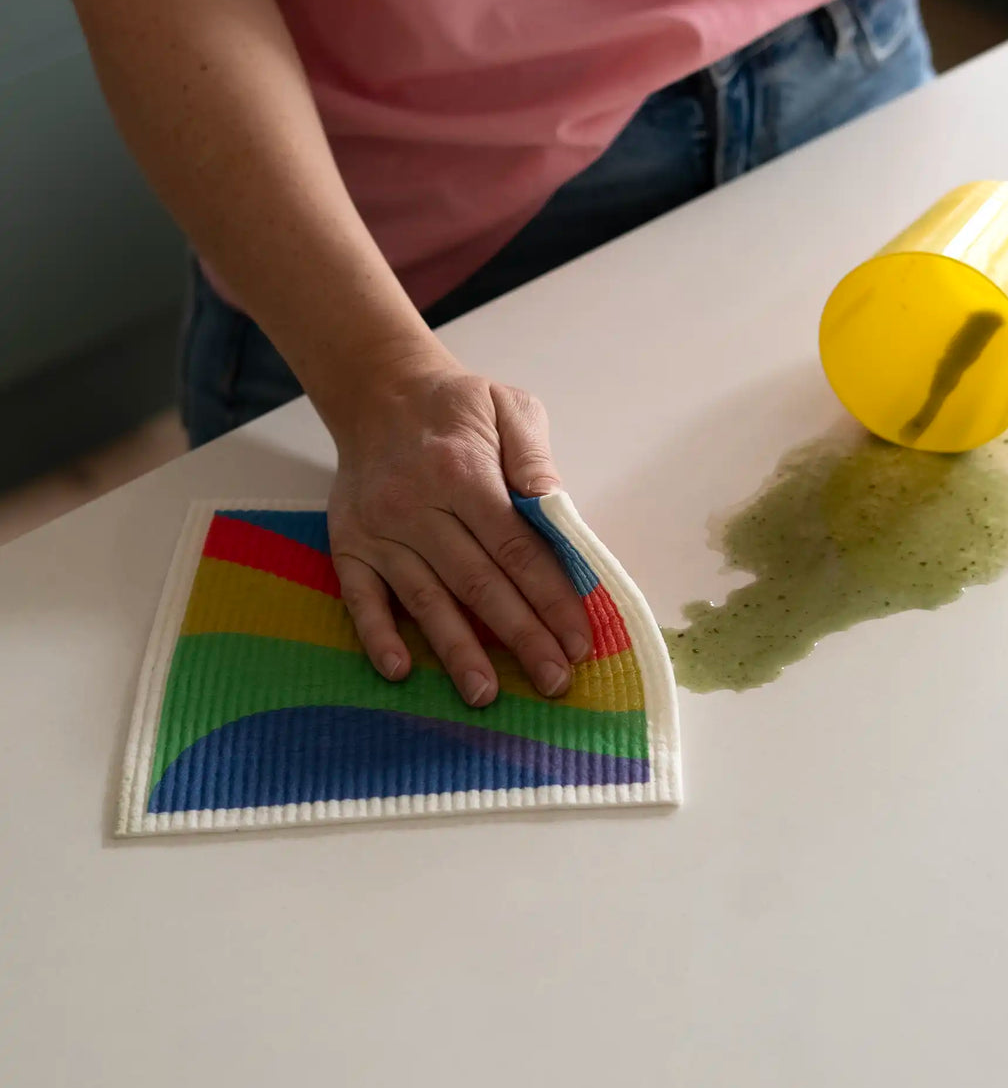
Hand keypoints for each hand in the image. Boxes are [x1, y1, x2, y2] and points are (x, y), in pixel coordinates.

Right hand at [325, 353, 592, 706]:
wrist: (379, 392)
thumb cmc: (456, 407)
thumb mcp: (508, 406)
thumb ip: (534, 457)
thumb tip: (555, 506)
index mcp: (463, 473)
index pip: (515, 548)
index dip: (550, 597)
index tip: (578, 639)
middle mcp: (417, 507)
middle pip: (477, 583)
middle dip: (521, 636)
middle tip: (553, 681)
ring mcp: (379, 530)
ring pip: (424, 599)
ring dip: (456, 651)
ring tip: (486, 695)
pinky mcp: (348, 545)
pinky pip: (360, 597)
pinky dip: (378, 635)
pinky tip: (401, 670)